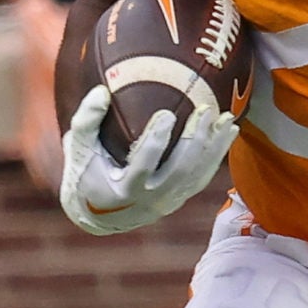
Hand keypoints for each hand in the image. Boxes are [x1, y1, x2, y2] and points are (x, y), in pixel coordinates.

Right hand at [57, 84, 237, 235]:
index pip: (143, 165)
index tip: (167, 114)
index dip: (156, 141)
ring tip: (228, 119)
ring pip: (197, 175)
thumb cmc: (85, 174)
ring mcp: (169, 201)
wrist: (97, 215)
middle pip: (180, 170)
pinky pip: (202, 177)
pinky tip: (230, 133)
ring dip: (214, 146)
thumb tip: (100, 91)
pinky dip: (217, 155)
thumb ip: (86, 120)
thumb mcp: (78, 149)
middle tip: (205, 110)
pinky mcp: (180, 199)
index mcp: (124, 189)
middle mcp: (151, 199)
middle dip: (196, 140)